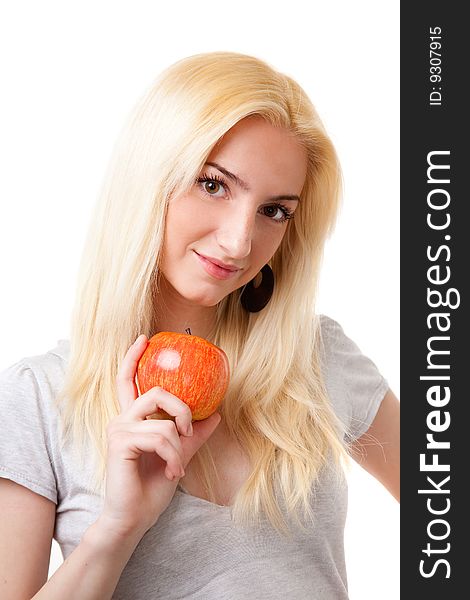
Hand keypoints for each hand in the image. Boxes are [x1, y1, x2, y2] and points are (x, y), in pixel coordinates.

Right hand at [100, 334, 220, 538]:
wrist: (134, 518)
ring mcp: (119, 429)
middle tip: (189, 431)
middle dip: (182, 409)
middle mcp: (122, 419)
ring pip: (163, 419)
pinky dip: (174, 456)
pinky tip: (172, 472)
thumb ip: (194, 435)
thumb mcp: (179, 455)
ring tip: (178, 465)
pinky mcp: (121, 442)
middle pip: (156, 391)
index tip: (145, 338)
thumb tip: (217, 415)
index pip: (129, 380)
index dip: (134, 357)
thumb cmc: (151, 487)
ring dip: (179, 445)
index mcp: (133, 419)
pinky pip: (160, 436)